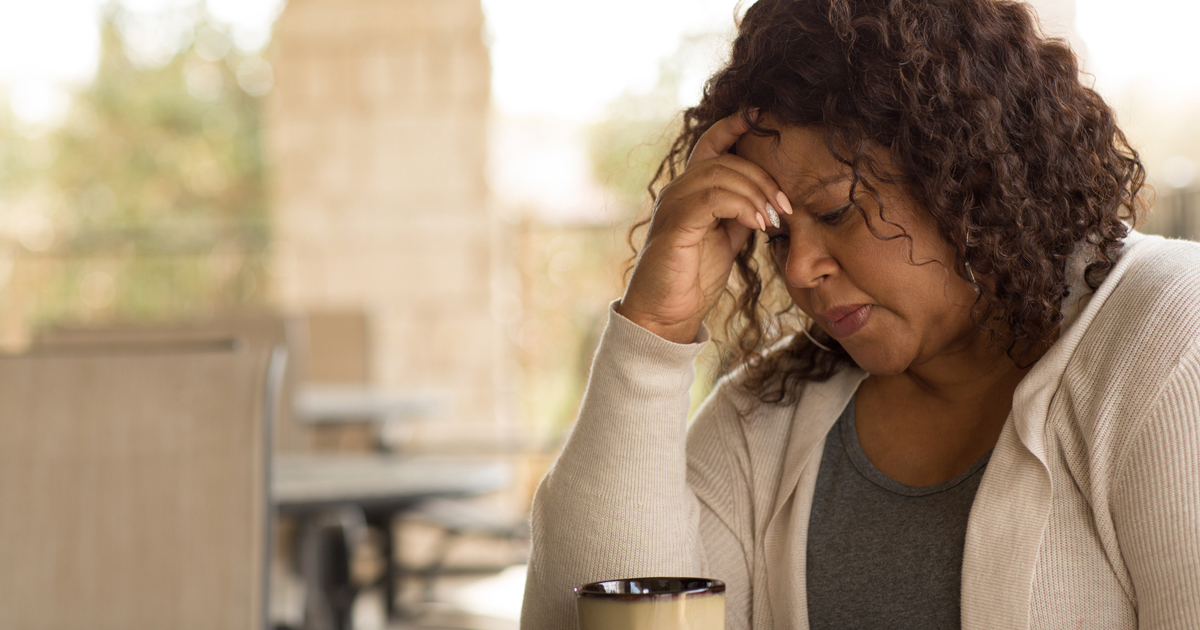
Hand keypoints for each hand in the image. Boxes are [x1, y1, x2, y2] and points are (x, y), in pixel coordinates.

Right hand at [617, 112, 791, 343]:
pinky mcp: (675, 225)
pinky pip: (713, 198)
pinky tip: (758, 226)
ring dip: (755, 193)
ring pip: (720, 174)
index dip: (735, 124)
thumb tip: (768, 198)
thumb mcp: (725, 240)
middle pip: (724, 160)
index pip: (711, 144)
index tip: (764, 114)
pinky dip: (742, 207)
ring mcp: (673, 205)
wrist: (666, 315)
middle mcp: (677, 191)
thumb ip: (739, 214)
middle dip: (762, 178)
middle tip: (785, 206)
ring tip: (773, 220)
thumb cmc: (693, 279)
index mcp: (689, 191)